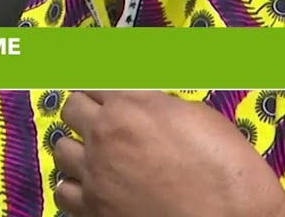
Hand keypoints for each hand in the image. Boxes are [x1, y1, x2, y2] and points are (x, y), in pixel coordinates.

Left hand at [54, 91, 284, 216]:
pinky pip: (63, 190)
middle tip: (101, 118)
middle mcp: (104, 137)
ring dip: (77, 147)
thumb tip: (142, 102)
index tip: (104, 90)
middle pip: (71, 109)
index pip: (93, 80)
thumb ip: (157, 105)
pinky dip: (75, 185)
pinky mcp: (92, 211)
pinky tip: (93, 186)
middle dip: (85, 110)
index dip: (102, 86)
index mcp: (130, 106)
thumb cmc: (224, 165)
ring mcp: (95, 176)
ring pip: (61, 149)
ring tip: (95, 154)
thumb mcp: (196, 115)